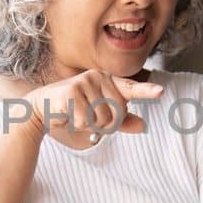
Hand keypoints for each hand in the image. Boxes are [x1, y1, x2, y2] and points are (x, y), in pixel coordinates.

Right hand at [21, 70, 162, 149]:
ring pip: (103, 118)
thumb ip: (120, 121)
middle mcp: (97, 77)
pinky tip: (69, 115)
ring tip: (77, 115)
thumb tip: (143, 126)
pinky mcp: (72, 91)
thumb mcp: (99, 116)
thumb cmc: (73, 111)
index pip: (130, 88)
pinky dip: (79, 124)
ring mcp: (84, 82)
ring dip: (91, 125)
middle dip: (105, 123)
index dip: (146, 91)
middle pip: (117, 112)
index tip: (160, 92)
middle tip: (87, 117)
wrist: (42, 109)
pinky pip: (87, 120)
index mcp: (107, 81)